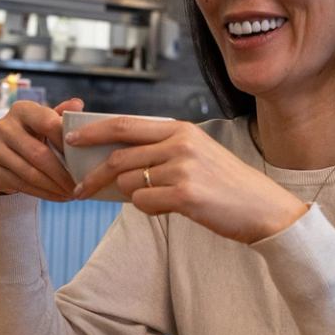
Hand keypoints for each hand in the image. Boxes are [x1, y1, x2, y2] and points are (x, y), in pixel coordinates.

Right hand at [0, 97, 83, 200]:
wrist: (8, 153)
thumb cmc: (36, 134)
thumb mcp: (49, 121)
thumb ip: (64, 114)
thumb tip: (78, 104)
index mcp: (21, 109)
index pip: (47, 123)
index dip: (66, 141)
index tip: (83, 157)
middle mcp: (3, 126)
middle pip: (38, 153)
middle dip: (62, 172)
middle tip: (79, 184)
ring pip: (30, 173)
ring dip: (54, 187)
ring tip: (71, 193)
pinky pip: (21, 185)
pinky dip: (42, 194)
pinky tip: (57, 197)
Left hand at [69, 117, 306, 243]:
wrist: (263, 208)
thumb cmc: (226, 186)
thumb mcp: (197, 155)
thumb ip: (161, 151)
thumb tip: (116, 163)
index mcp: (181, 129)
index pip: (125, 125)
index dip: (93, 132)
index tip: (71, 140)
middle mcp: (180, 143)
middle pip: (119, 157)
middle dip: (94, 174)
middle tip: (80, 189)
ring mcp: (182, 168)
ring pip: (128, 183)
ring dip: (131, 195)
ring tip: (158, 200)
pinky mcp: (185, 194)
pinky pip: (143, 202)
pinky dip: (147, 208)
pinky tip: (170, 209)